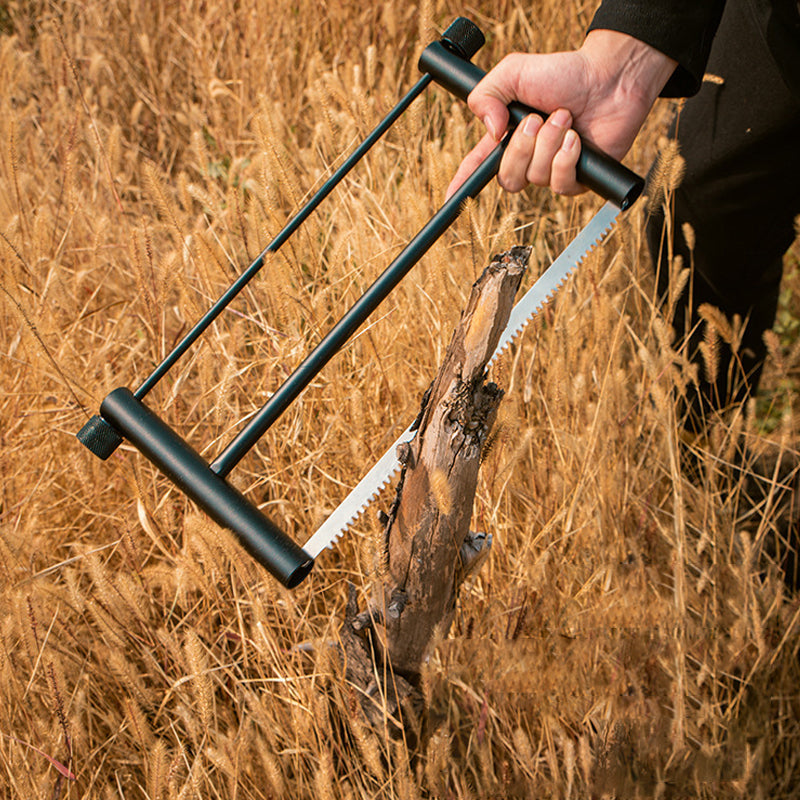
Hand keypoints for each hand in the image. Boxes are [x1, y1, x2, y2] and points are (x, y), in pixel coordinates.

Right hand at [446, 30, 676, 197]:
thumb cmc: (565, 73)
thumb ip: (487, 95)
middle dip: (521, 148)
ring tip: (565, 118)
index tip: (451, 199)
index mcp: (508, 137)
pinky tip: (576, 139)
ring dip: (550, 144)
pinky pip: (560, 184)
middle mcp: (529, 158)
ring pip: (535, 178)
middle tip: (538, 119)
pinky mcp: (577, 179)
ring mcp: (552, 170)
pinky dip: (567, 157)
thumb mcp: (514, 72)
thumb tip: (491, 132)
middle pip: (507, 179)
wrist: (609, 77)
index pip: (478, 166)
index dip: (462, 184)